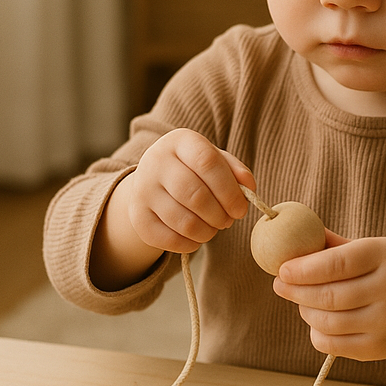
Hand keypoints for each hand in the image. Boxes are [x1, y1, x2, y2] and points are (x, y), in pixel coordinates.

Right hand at [90, 129, 253, 289]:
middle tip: (228, 221)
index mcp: (180, 142)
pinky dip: (190, 244)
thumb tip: (249, 188)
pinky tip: (196, 236)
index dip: (229, 190)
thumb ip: (237, 171)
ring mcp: (142, 189)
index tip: (241, 209)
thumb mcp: (216, 160)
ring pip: (184, 222)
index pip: (207, 162)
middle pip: (195, 195)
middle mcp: (155, 161)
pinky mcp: (137, 216)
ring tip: (213, 227)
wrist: (154, 179)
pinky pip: (169, 240)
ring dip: (207, 232)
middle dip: (219, 215)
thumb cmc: (194, 169)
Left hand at [273, 232, 385, 380]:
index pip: (339, 263)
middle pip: (330, 295)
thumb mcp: (373, 249)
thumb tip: (293, 238)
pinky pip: (334, 345)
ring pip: (329, 322)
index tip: (282, 270)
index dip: (305, 268)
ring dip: (305, 311)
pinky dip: (317, 333)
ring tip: (301, 302)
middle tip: (280, 285)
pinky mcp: (381, 348)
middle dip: (297, 291)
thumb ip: (335, 246)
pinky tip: (316, 322)